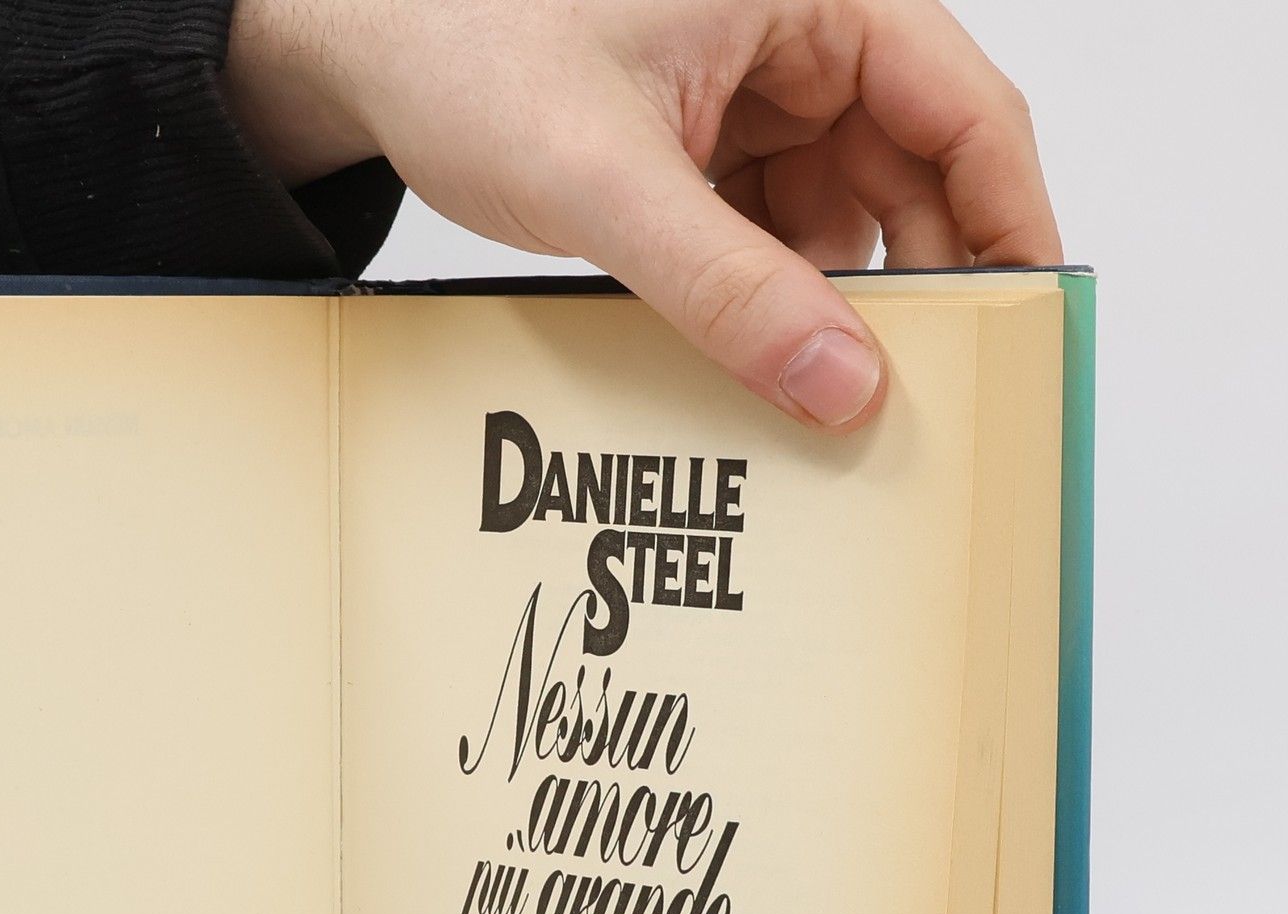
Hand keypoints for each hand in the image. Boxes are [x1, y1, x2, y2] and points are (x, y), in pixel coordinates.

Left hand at [223, 0, 1060, 429]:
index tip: (1025, 326)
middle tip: (917, 399)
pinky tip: (754, 365)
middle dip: (911, 286)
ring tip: (824, 399)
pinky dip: (765, 305)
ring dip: (830, 308)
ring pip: (837, 222)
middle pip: (911, 176)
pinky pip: (767, 241)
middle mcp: (796, 43)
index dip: (1009, 221)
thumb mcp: (606, 178)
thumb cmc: (464, 46)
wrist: (360, 53)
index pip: (965, 109)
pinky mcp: (699, 156)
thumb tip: (839, 381)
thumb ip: (726, 287)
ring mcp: (748, 103)